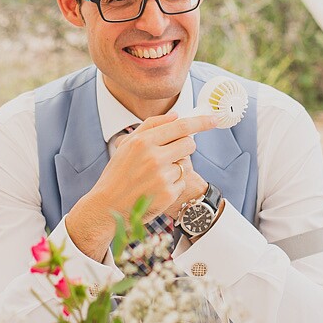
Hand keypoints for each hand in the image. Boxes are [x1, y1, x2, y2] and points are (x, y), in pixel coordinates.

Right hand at [90, 113, 226, 224]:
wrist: (107, 206)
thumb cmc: (117, 174)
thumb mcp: (127, 145)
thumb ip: (151, 126)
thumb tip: (176, 116)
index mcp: (143, 142)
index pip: (181, 126)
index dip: (201, 121)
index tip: (214, 119)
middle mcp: (154, 158)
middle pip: (189, 143)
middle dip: (185, 146)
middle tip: (170, 154)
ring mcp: (163, 177)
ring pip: (185, 164)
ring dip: (175, 168)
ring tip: (154, 176)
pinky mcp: (168, 194)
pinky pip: (181, 183)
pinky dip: (173, 185)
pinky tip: (156, 189)